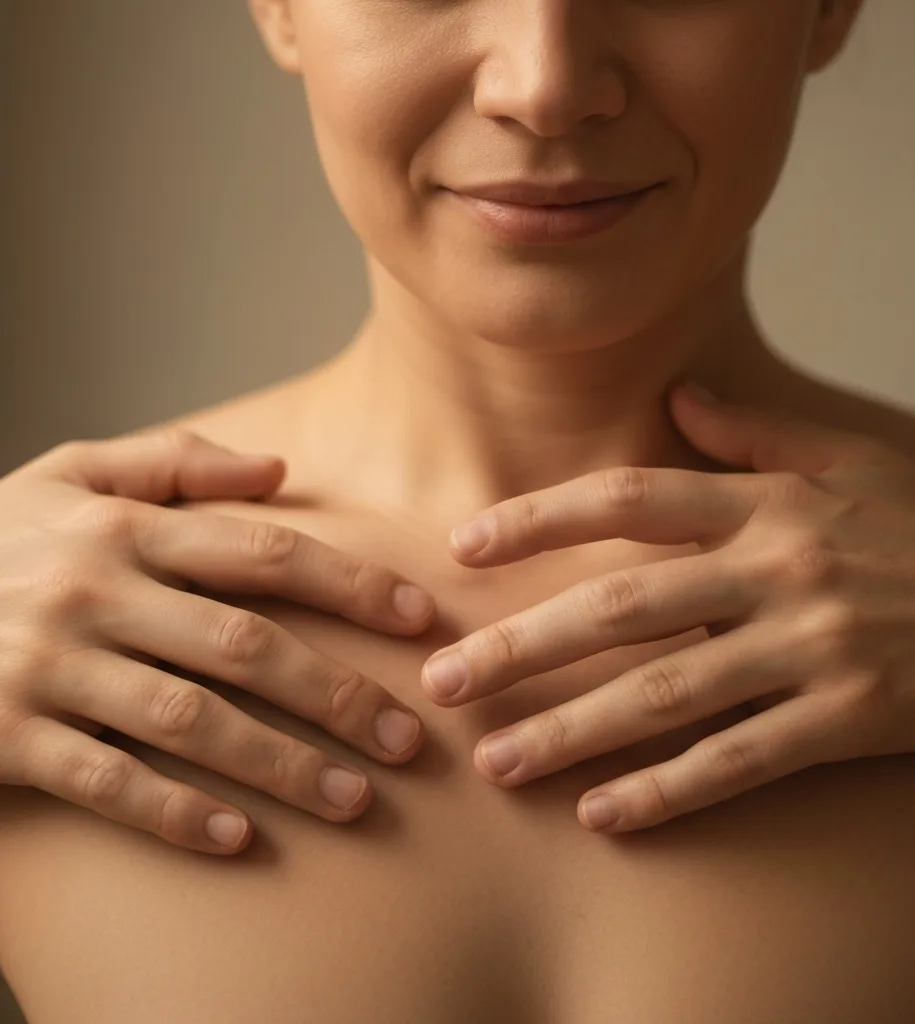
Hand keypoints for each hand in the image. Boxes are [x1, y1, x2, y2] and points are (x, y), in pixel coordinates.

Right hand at [0, 429, 433, 853]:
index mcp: (124, 528)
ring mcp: (47, 666)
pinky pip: (103, 782)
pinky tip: (238, 838)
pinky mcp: (3, 736)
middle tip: (408, 737)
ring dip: (280, 764)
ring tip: (355, 799)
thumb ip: (173, 463)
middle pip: (245, 645)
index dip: (352, 585)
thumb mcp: (69, 473)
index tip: (421, 618)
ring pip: (189, 722)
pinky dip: (172, 812)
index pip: (265, 553)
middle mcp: (94, 591)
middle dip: (337, 693)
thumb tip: (278, 466)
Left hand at [421, 385, 914, 832]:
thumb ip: (756, 434)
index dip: (541, 520)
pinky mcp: (846, 722)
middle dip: (524, 645)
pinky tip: (601, 814)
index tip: (464, 547)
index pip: (631, 498)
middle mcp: (778, 571)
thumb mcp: (852, 462)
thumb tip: (682, 399)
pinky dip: (667, 790)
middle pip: (623, 605)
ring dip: (571, 730)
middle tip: (444, 679)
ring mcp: (811, 650)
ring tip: (496, 761)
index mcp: (770, 504)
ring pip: (666, 694)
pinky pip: (739, 761)